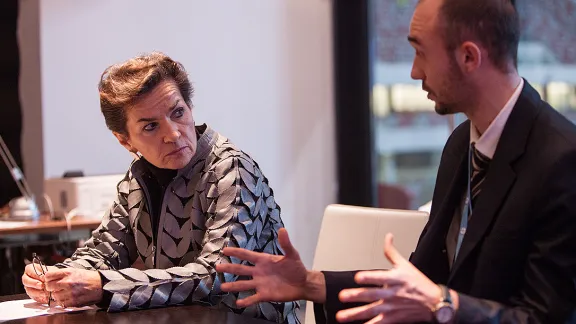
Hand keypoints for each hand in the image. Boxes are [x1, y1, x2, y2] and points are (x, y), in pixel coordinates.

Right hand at [22, 263, 57, 303]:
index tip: (43, 278)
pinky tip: (45, 298)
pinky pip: (33, 297)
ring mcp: (28, 287)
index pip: (29, 270)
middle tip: (42, 286)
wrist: (55, 280)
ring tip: (45, 293)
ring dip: (37, 293)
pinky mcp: (32, 294)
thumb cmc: (51, 273)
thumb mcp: (51, 270)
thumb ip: (47, 273)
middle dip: (34, 284)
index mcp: (30, 269)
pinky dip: (40, 298)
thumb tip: (44, 277)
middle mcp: (27, 278)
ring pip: (29, 290)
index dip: (36, 274)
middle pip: (26, 281)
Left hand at [44, 268, 102, 306]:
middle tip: (56, 288)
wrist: (101, 285)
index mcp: (68, 272)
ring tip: (64, 293)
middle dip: (51, 287)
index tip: (50, 280)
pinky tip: (68, 297)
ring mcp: (70, 292)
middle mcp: (68, 282)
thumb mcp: (75, 271)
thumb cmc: (88, 277)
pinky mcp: (73, 301)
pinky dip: (63, 301)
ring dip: (58, 295)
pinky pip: (61, 303)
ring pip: (54, 296)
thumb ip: (63, 274)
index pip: (48, 275)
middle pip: (49, 286)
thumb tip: (50, 278)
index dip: (48, 279)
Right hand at [217, 228, 325, 306]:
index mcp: (263, 260)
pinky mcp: (265, 295)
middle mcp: (259, 272)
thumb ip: (285, 244)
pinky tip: (238, 302)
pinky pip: (253, 298)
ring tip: (222, 287)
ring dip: (233, 286)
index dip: (236, 253)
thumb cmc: (296, 267)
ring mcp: (261, 284)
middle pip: (241, 270)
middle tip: (218, 267)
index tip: (225, 250)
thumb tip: (282, 229)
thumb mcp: (292, 254)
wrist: (303, 283)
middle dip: (230, 268)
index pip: (247, 255)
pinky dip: (246, 300)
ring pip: (244, 284)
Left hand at [336, 233, 456, 322]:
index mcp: (395, 279)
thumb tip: (387, 237)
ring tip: (341, 316)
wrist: (435, 303)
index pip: (380, 277)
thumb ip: (392, 252)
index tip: (357, 277)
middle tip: (342, 296)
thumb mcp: (406, 265)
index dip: (369, 277)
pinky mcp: (393, 318)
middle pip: (372, 295)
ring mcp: (391, 307)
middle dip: (356, 296)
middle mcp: (392, 293)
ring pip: (371, 311)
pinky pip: (379, 323)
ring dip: (355, 314)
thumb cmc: (419, 283)